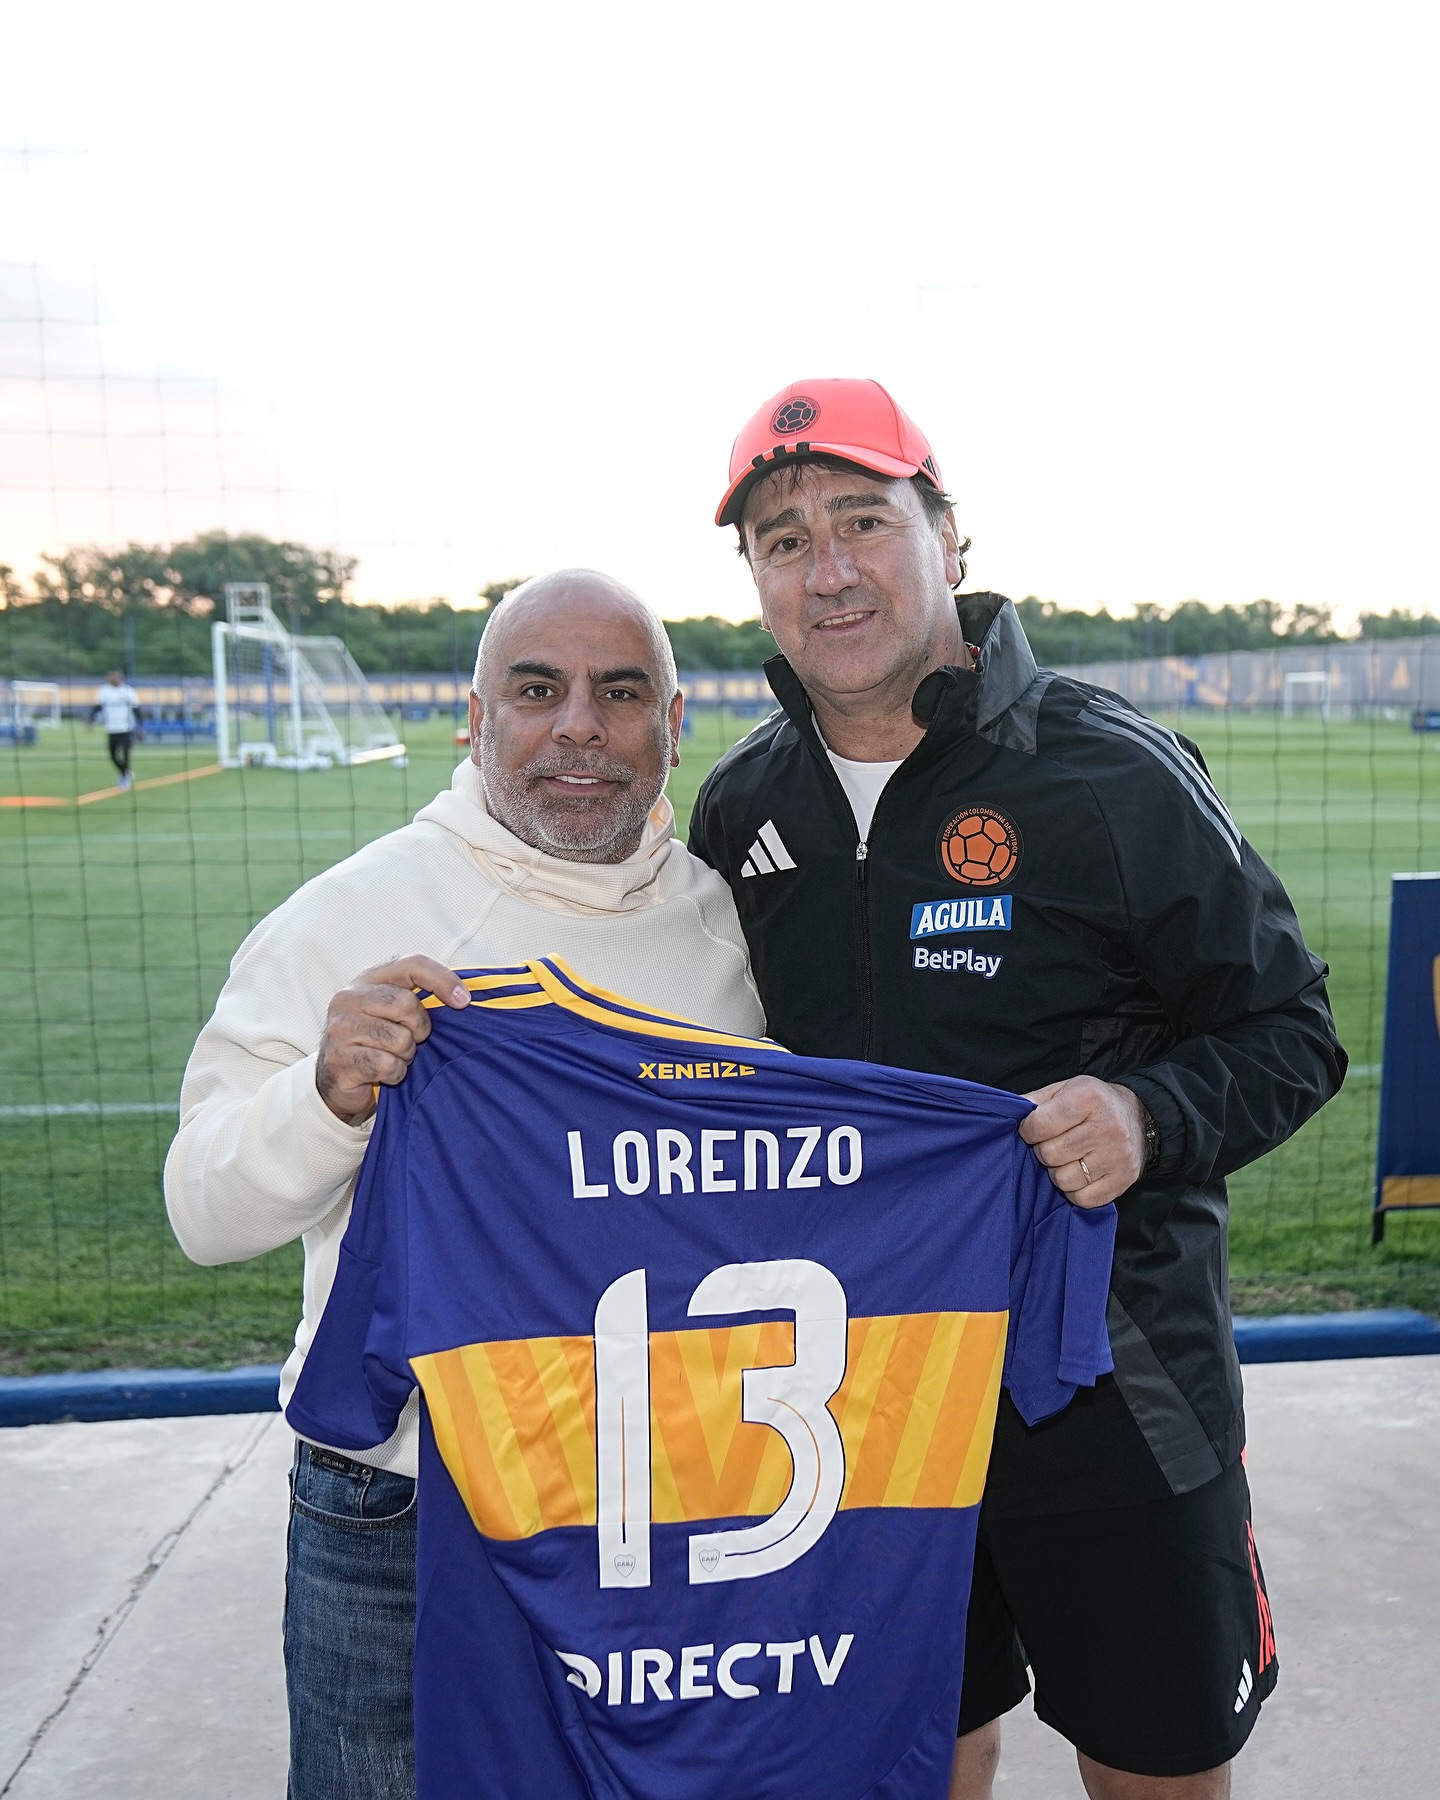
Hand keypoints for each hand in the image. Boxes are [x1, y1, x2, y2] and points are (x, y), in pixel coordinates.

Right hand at [316, 956, 470, 1121]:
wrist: (339, 1080)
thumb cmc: (377, 1041)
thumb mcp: (395, 1012)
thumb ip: (420, 997)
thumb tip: (464, 997)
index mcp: (368, 979)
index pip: (412, 965)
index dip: (442, 979)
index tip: (463, 1000)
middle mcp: (349, 998)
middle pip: (407, 1005)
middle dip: (419, 1029)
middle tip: (411, 1039)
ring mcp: (341, 1028)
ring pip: (400, 1040)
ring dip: (405, 1055)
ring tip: (391, 1055)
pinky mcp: (340, 1059)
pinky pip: (389, 1066)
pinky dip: (395, 1073)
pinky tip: (381, 1071)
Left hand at [1019, 1076, 1147, 1207]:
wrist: (1138, 1117)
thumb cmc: (1093, 1103)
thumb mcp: (1065, 1089)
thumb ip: (1035, 1101)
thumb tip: (1010, 1114)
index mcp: (1088, 1099)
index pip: (1039, 1126)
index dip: (1028, 1130)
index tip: (1034, 1129)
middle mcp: (1106, 1127)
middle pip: (1049, 1154)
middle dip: (1043, 1150)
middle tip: (1054, 1143)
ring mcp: (1117, 1156)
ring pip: (1063, 1180)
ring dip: (1058, 1172)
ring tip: (1068, 1158)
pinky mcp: (1123, 1179)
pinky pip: (1083, 1199)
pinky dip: (1075, 1190)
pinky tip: (1080, 1173)